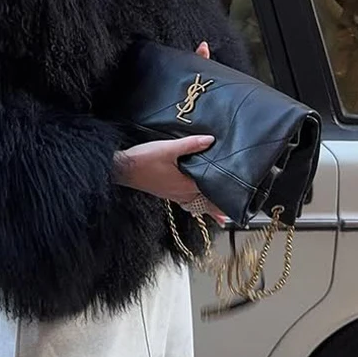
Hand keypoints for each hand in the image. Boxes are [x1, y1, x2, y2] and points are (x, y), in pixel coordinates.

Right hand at [113, 40, 225, 225]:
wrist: (122, 169)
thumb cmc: (143, 160)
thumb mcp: (168, 148)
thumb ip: (190, 145)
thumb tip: (211, 140)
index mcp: (185, 185)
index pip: (209, 193)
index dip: (222, 198)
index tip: (235, 205)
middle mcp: (180, 193)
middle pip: (203, 202)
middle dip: (216, 207)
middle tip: (229, 216)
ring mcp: (172, 194)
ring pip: (194, 203)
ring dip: (205, 208)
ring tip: (217, 216)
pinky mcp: (165, 192)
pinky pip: (184, 200)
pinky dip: (193, 204)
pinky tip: (192, 203)